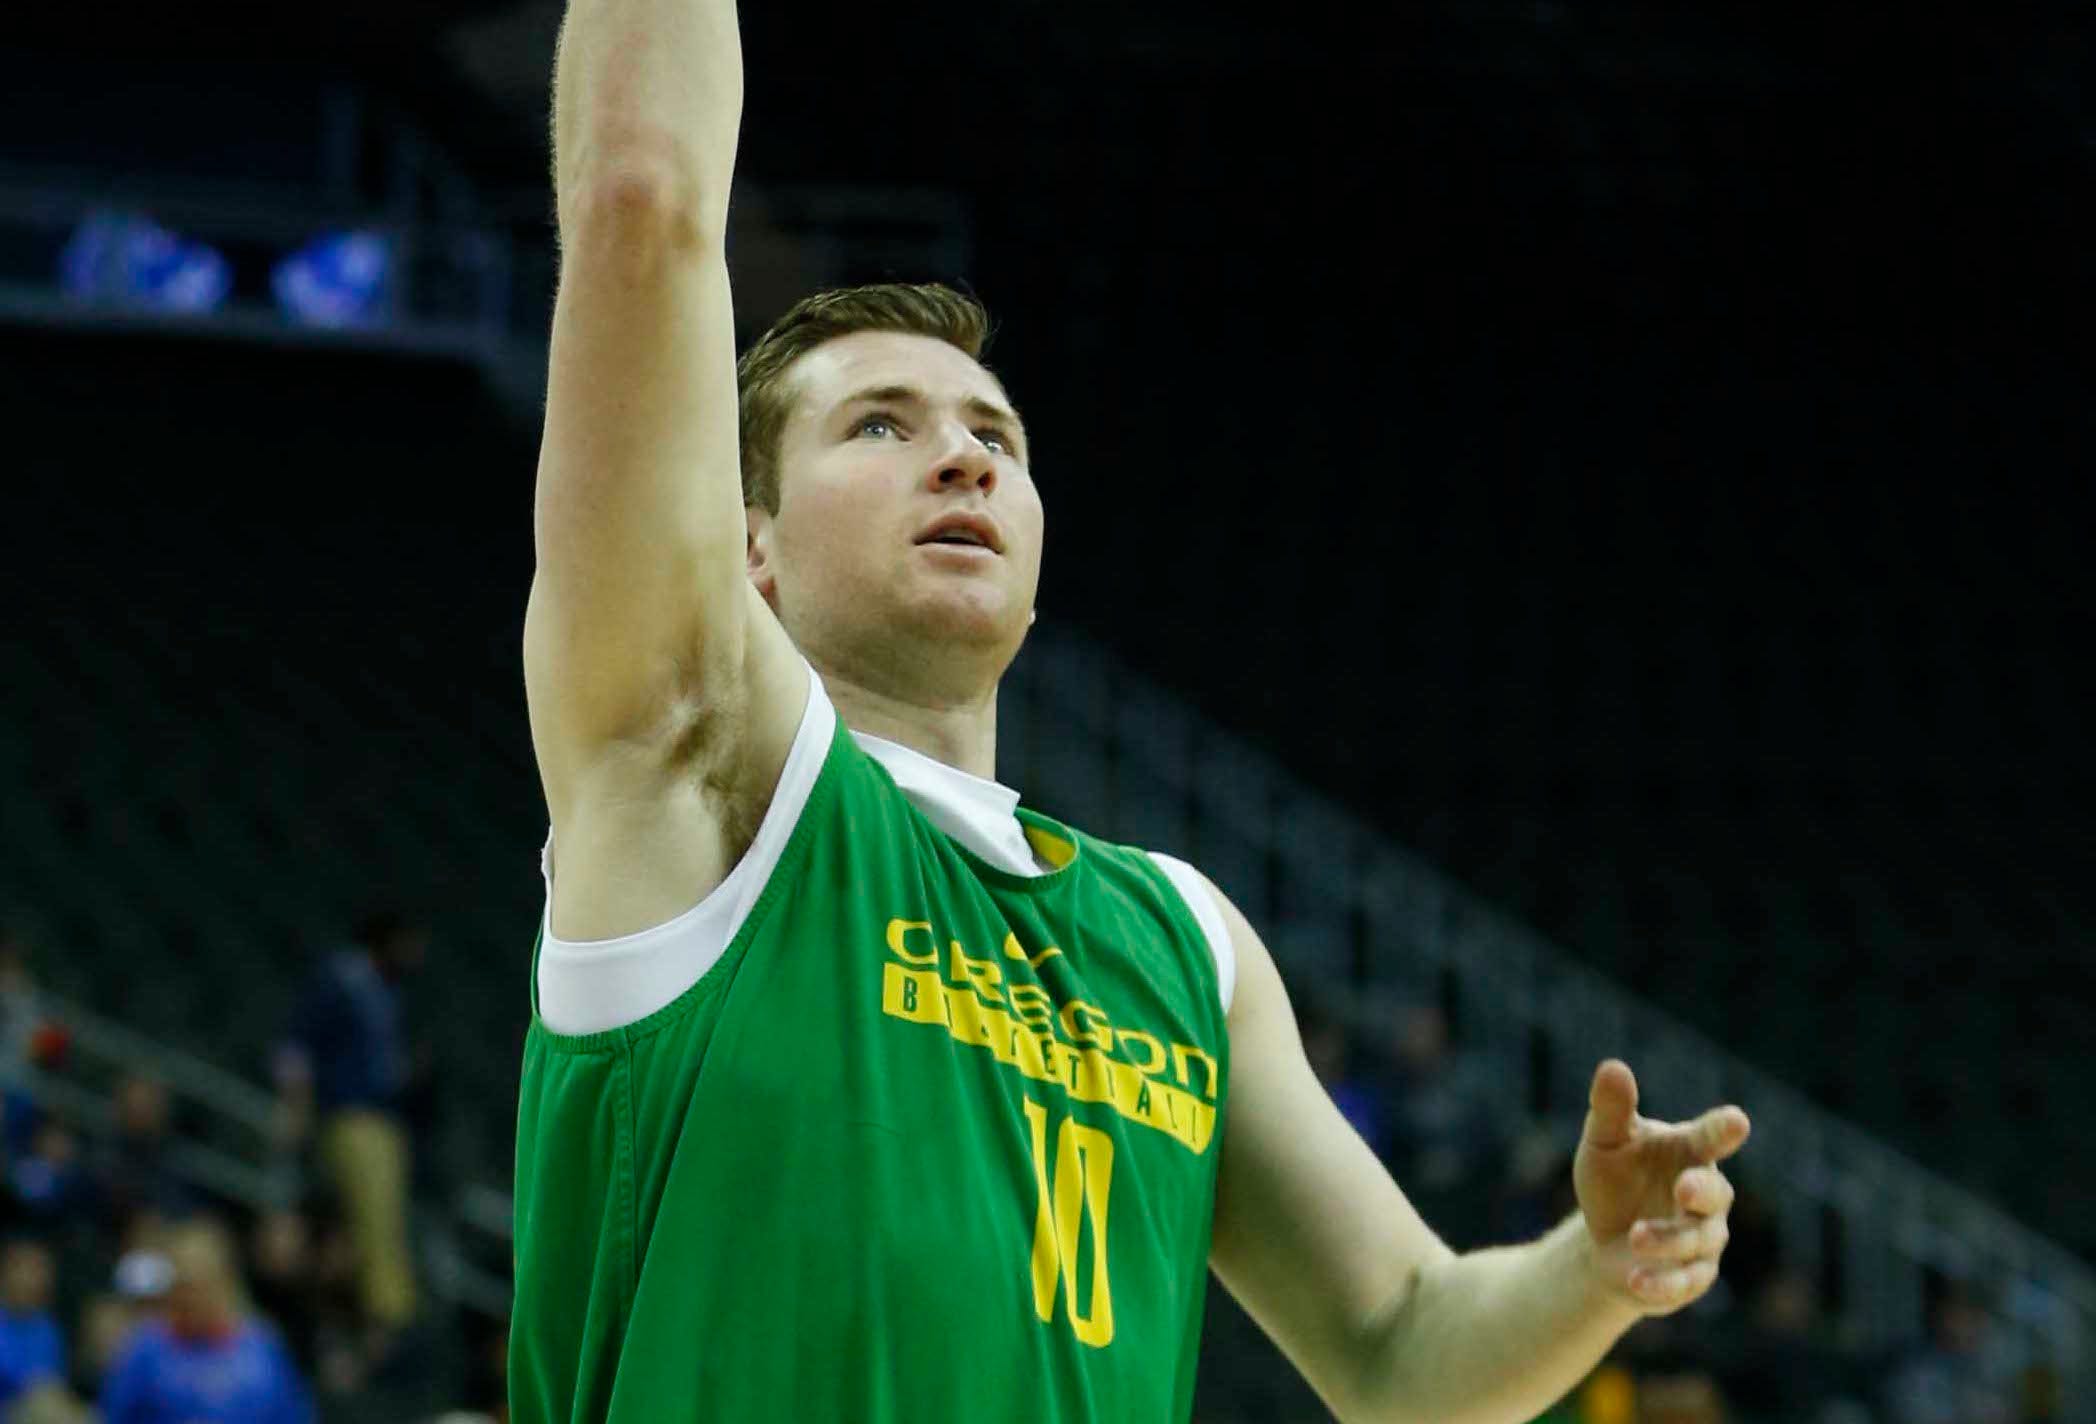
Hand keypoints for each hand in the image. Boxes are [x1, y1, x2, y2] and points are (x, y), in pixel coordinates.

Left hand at [1574, 1059, 1749, 1316]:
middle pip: (1714, 1194)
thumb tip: (1613, 1066)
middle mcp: (1706, 1195)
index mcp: (1690, 1152)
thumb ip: (1611, 1109)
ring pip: (1698, 1241)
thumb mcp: (1604, 1142)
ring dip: (1668, 1239)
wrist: (1604, 1239)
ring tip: (1636, 1235)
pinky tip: (1637, 1280)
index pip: (1711, 1138)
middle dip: (1701, 1191)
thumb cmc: (1613, 1179)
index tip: (1737, 1122)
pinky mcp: (1693, 1277)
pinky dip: (1662, 1282)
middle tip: (1683, 1187)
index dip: (1724, 1131)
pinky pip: (1685, 1282)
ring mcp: (1704, 1237)